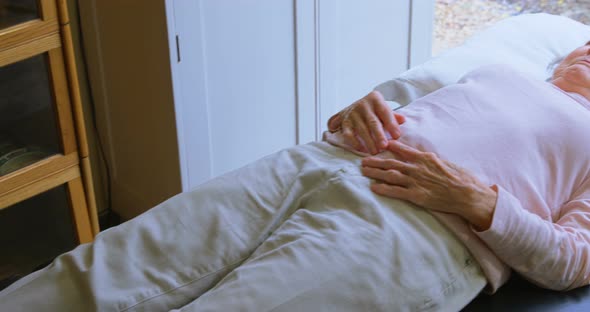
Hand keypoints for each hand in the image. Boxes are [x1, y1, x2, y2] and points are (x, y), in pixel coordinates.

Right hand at [327, 90, 405, 154]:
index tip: (397, 136)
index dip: (391, 124)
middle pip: (372, 122)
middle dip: (379, 135)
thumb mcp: (383, 109)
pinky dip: (354, 142)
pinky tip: (362, 149)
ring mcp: (352, 113)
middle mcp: (363, 105)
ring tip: (375, 152)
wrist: (352, 108)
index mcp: (375, 99)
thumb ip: (393, 116)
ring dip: (368, 142)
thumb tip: (403, 120)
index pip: (385, 112)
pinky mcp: (344, 122)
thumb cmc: (373, 111)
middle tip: (384, 146)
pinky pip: (348, 134)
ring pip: (361, 129)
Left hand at [360, 140, 497, 230]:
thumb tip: (425, 157)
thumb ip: (432, 160)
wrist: (468, 194)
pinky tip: (374, 188)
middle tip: (363, 160)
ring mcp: (416, 181)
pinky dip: (383, 189)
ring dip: (375, 173)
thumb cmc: (462, 179)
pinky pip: (396, 192)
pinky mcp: (417, 195)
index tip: (379, 145)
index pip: (403, 150)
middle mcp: (418, 168)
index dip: (390, 147)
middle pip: (391, 163)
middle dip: (376, 161)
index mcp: (425, 158)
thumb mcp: (446, 163)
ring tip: (364, 171)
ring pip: (390, 175)